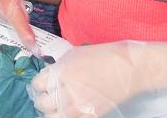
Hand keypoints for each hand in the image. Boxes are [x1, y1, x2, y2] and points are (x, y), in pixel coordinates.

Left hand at [31, 38, 166, 117]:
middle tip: (49, 94)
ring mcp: (77, 107)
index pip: (36, 85)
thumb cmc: (103, 56)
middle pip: (41, 103)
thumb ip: (57, 68)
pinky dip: (65, 116)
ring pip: (51, 117)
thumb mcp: (74, 55)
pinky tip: (71, 109)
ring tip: (58, 105)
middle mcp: (66, 92)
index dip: (39, 83)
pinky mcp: (89, 117)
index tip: (44, 83)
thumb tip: (47, 77)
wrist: (130, 69)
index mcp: (60, 72)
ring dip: (51, 111)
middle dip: (43, 98)